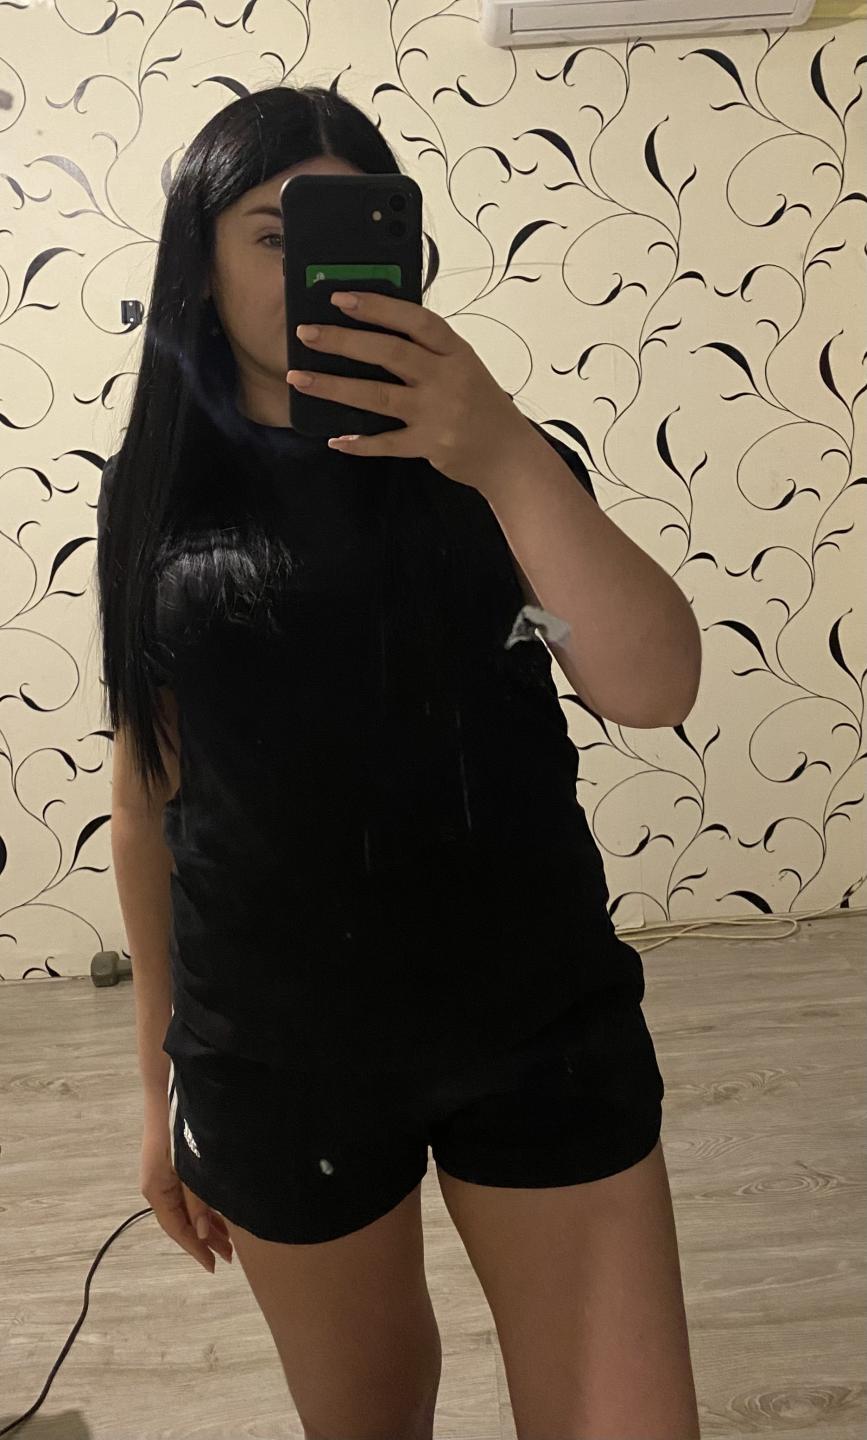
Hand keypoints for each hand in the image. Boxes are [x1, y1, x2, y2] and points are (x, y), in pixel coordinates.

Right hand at [140, 1108, 232, 1272]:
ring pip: (187, 1207)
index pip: (176, 1228)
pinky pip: (188, 1193)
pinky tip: (221, 1211)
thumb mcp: (190, 1166)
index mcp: (156, 1189)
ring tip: (230, 1241)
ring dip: (207, 1224)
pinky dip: (205, 1205)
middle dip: (205, 1240)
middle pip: (182, 1220)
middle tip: (230, 1257)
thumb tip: (202, 1234)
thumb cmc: (179, 1125)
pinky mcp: (174, 1161)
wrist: (170, 1085)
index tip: (214, 1266)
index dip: (196, 1249)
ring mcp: (165, 1173)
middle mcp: (157, 1184)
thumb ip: (196, 1200)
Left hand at [288, 290, 531, 489]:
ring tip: (301, 378)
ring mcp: (437, 413)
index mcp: (456, 351)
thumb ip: (429, 351)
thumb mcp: (464, 367)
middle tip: (307, 333)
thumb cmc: (483, 406)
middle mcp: (447, 378)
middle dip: (344, 341)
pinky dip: (360, 444)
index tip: (342, 297)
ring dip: (335, 386)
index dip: (378, 306)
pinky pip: (387, 444)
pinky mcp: (430, 445)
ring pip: (378, 396)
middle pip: (390, 353)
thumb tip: (375, 329)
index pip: (415, 320)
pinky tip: (336, 439)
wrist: (510, 455)